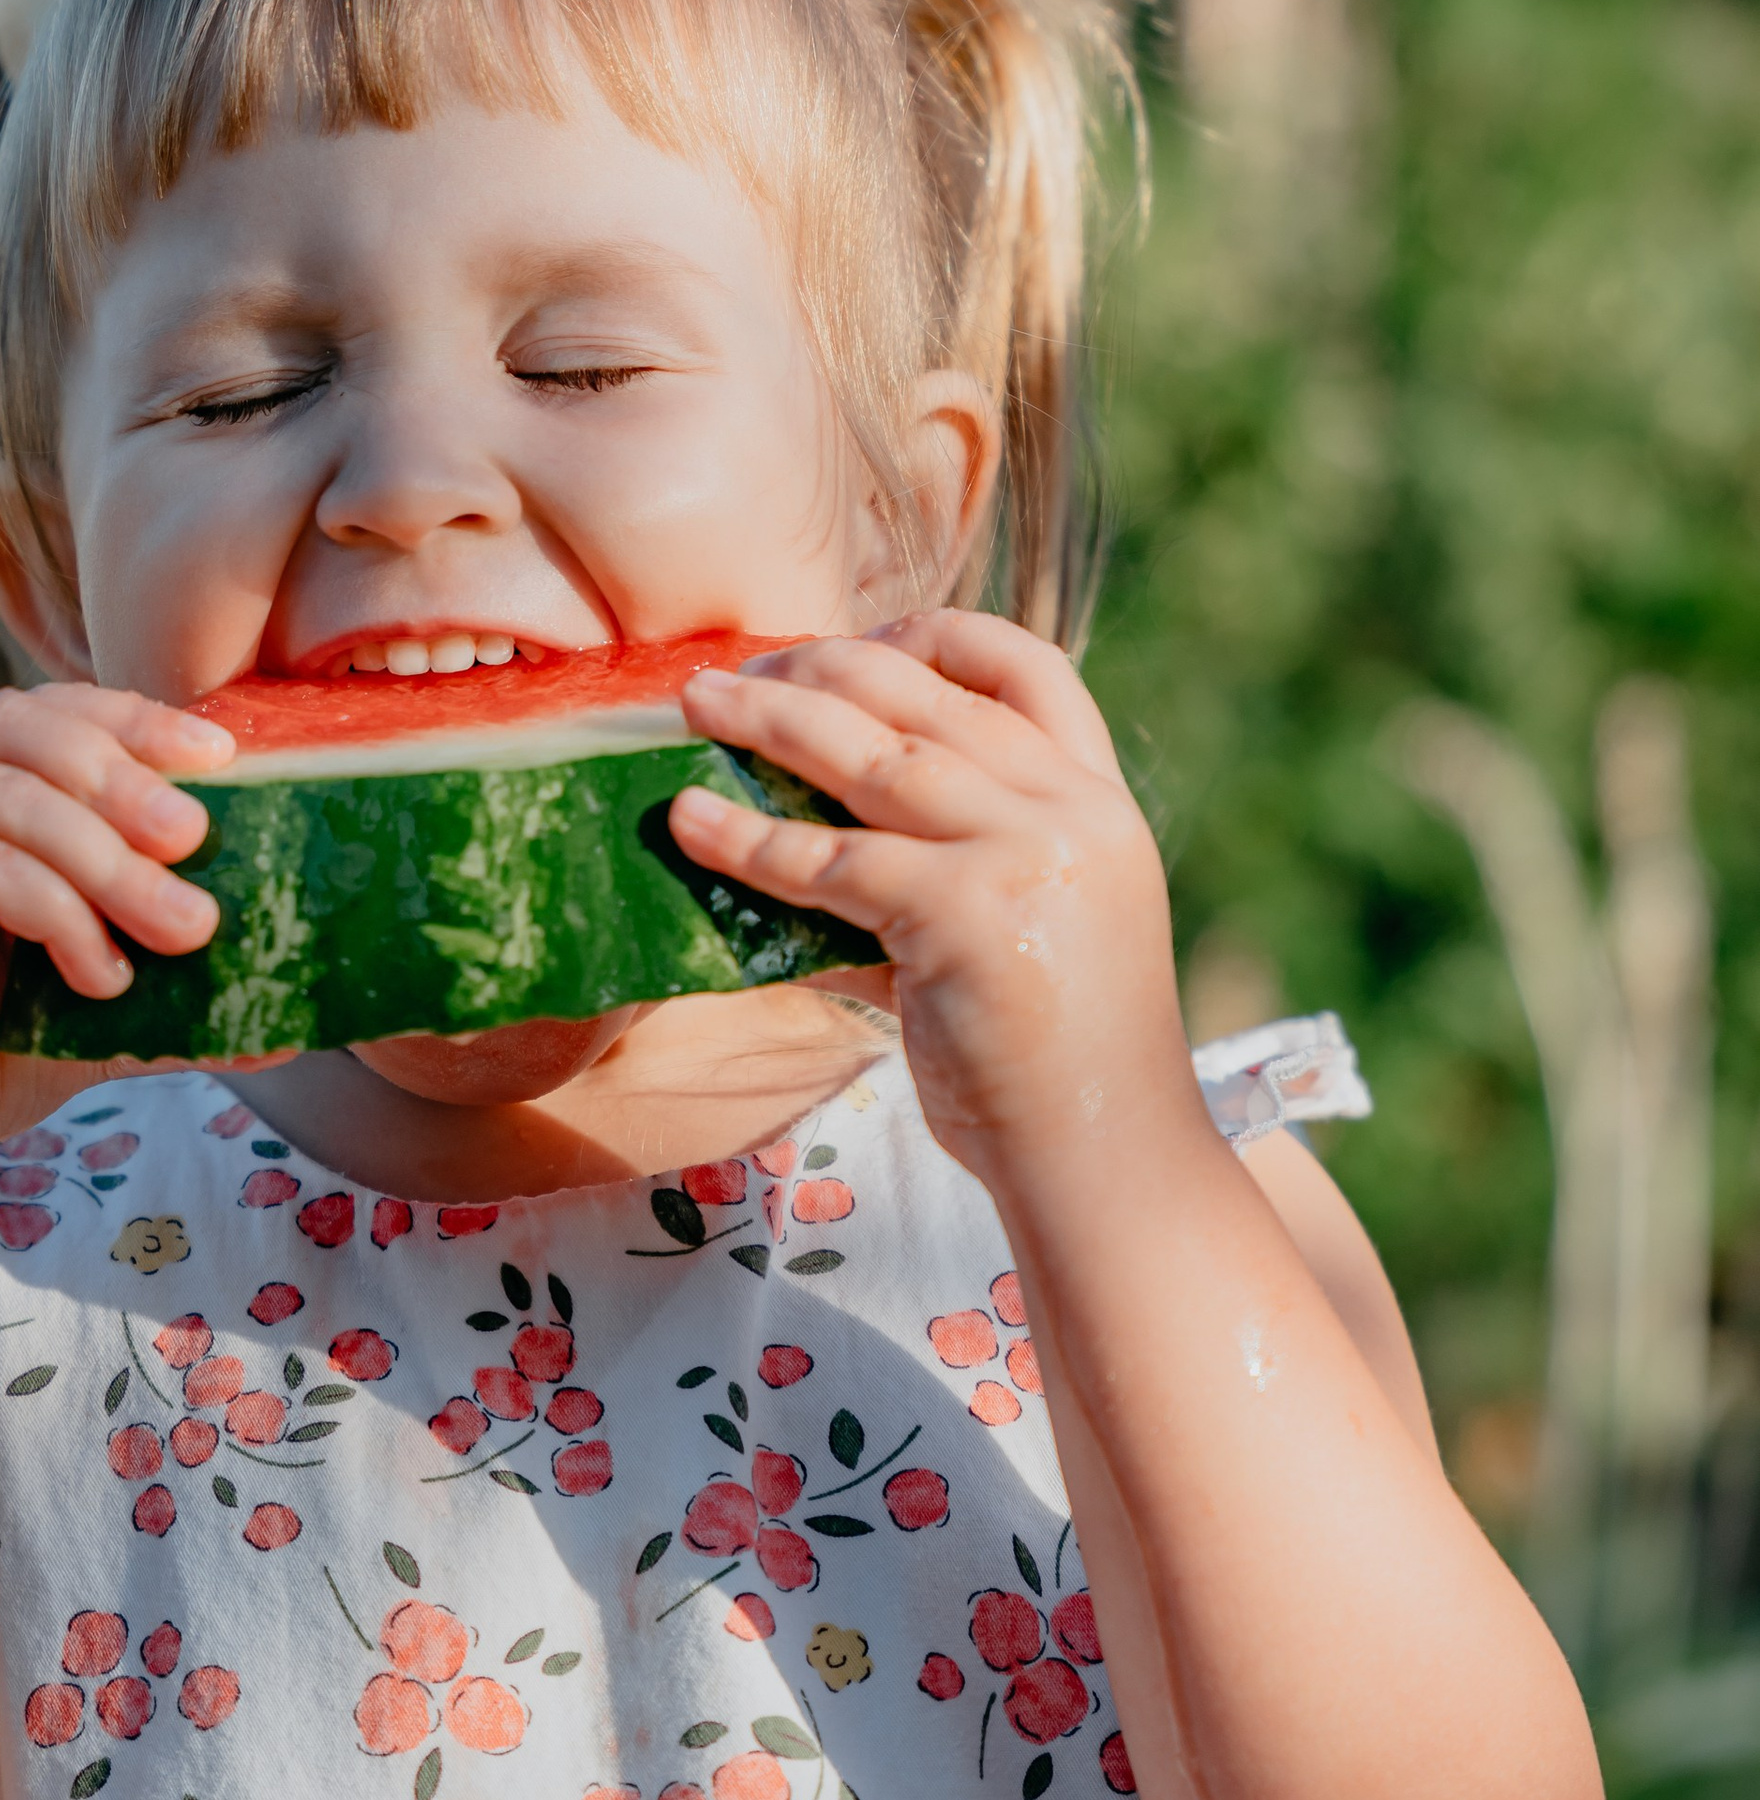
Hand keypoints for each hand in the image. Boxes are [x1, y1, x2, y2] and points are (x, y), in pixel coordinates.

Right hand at [0, 685, 234, 1163]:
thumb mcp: (93, 992)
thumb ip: (173, 977)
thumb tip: (291, 1019)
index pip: (41, 713)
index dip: (130, 721)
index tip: (216, 757)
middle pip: (20, 730)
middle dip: (125, 778)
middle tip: (198, 839)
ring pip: (12, 801)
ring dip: (113, 862)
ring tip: (184, 927)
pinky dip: (62, 915)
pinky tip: (102, 977)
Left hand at [670, 609, 1194, 1203]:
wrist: (1108, 1163)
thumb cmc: (1059, 1069)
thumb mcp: (1030, 933)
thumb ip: (947, 874)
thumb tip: (811, 843)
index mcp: (1100, 805)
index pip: (1033, 671)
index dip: (942, 636)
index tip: (866, 635)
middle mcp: (1072, 812)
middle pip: (929, 696)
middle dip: (824, 667)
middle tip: (741, 668)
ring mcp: (1024, 856)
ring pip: (874, 755)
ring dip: (771, 719)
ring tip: (695, 703)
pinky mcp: (967, 915)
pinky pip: (831, 861)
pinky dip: (749, 839)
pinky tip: (691, 823)